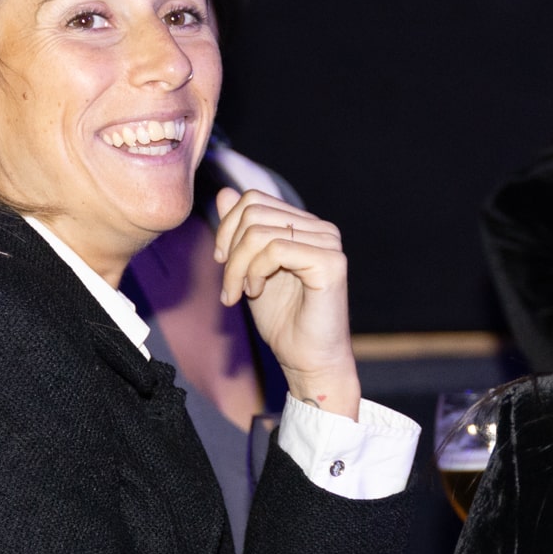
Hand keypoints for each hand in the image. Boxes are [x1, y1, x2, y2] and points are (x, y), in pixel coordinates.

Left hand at [212, 188, 359, 418]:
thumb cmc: (283, 322)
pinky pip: (276, 249)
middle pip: (253, 211)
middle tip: (229, 286)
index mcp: (304, 226)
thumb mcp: (250, 270)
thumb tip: (225, 192)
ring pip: (260, 231)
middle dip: (230, 251)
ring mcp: (329, 243)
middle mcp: (321, 228)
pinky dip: (255, 272)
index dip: (227, 227)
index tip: (222, 262)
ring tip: (239, 293)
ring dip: (238, 267)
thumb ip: (240, 233)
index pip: (253, 200)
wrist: (307, 361)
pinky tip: (255, 292)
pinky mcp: (331, 262)